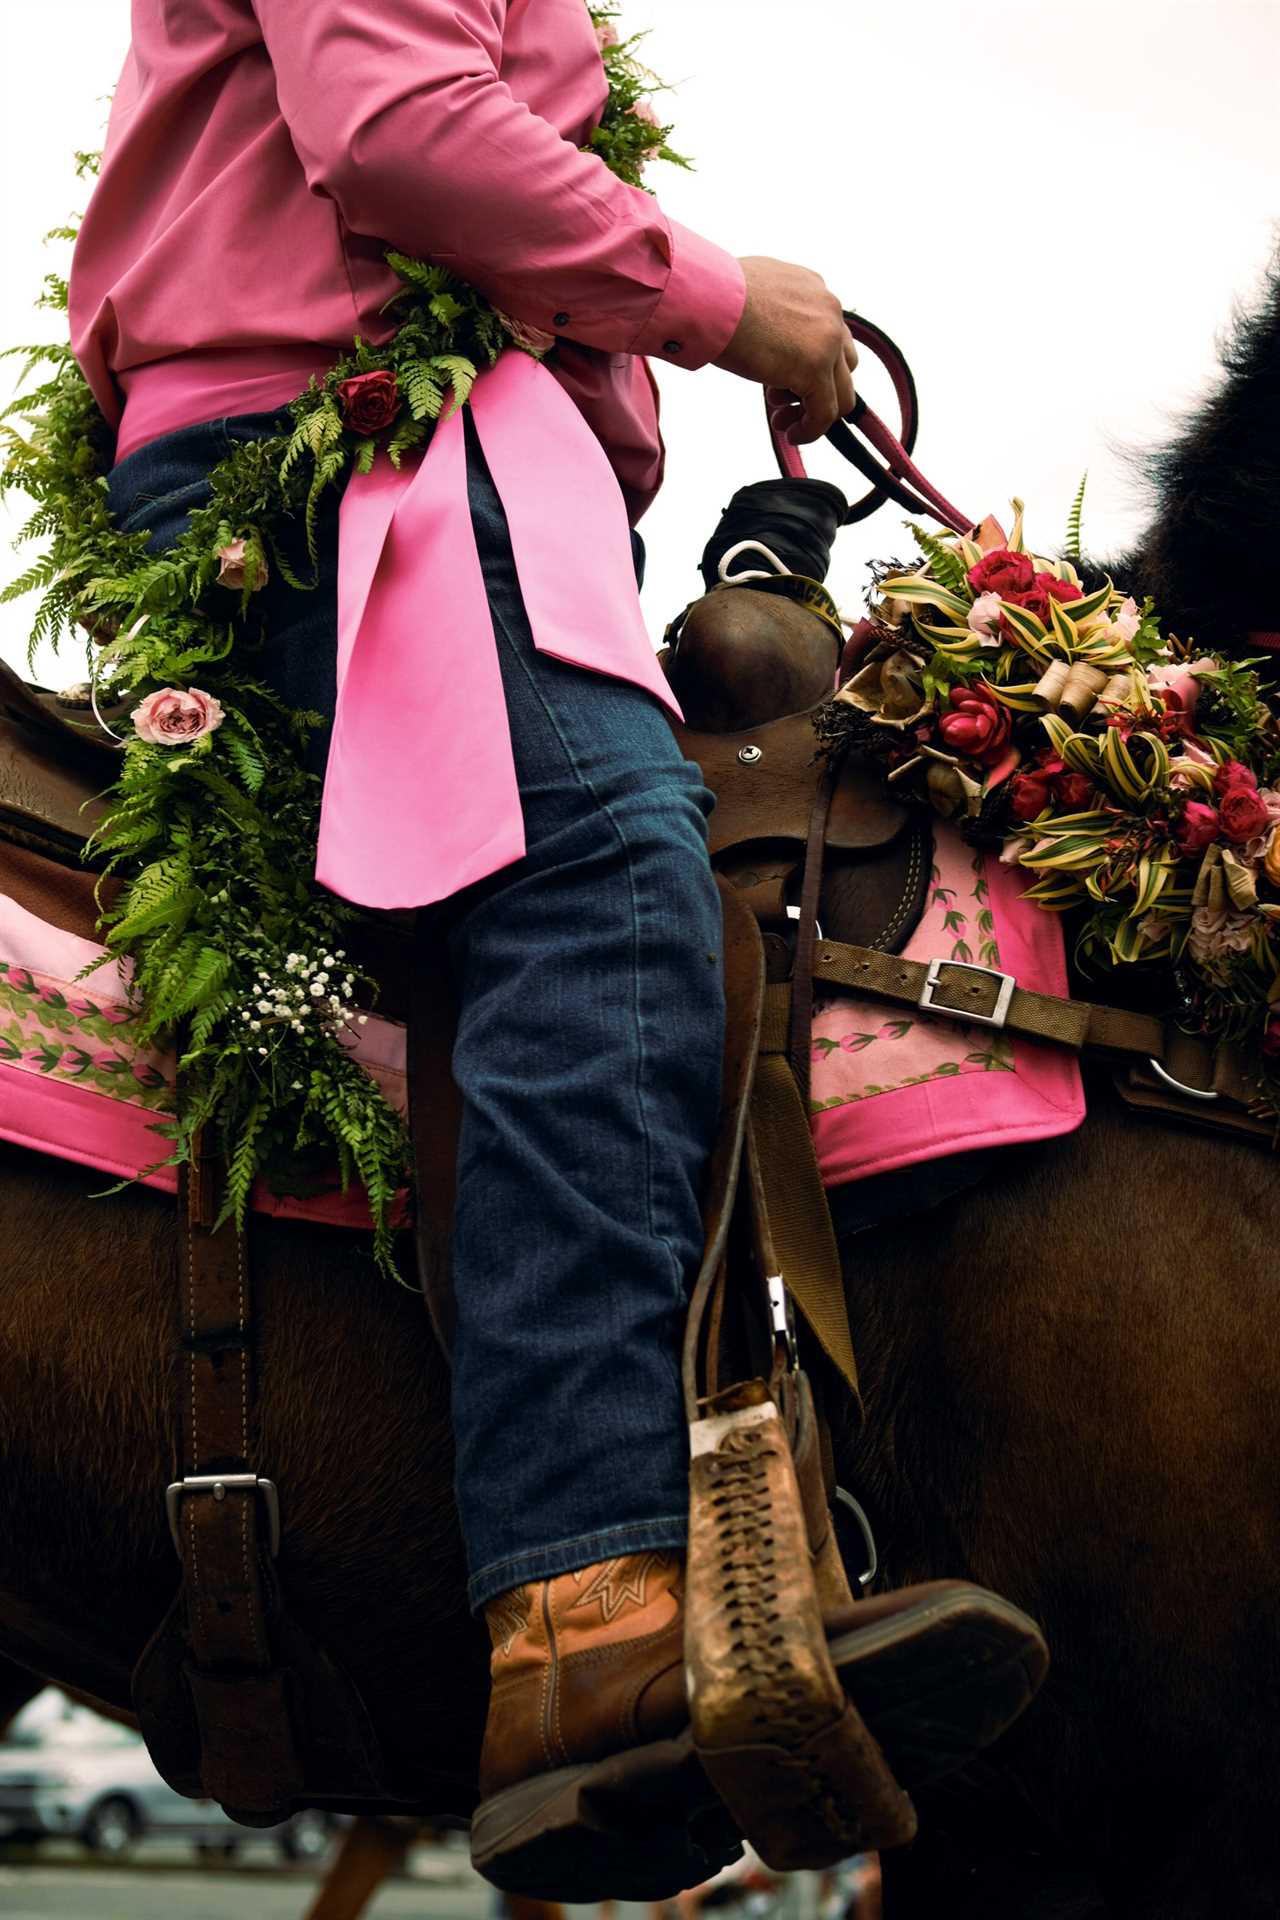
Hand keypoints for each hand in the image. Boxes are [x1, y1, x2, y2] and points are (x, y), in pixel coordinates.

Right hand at [713, 257, 856, 444]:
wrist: (705, 297)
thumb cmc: (711, 295)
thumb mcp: (752, 296)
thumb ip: (772, 315)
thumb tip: (764, 337)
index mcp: (813, 290)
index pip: (829, 335)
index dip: (811, 365)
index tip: (785, 381)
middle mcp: (829, 310)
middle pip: (842, 364)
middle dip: (815, 388)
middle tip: (782, 401)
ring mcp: (827, 340)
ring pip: (841, 391)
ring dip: (812, 410)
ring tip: (781, 419)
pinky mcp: (815, 368)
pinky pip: (825, 412)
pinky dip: (811, 429)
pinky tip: (792, 434)